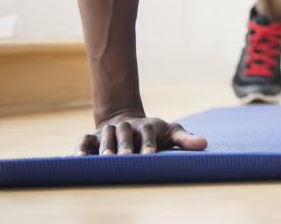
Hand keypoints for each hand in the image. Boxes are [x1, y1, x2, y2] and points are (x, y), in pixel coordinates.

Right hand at [75, 109, 207, 154]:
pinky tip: (76, 158)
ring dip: (104, 147)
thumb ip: (185, 139)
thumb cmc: (154, 132)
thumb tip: (204, 144)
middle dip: (125, 145)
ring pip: (105, 137)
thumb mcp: (171, 132)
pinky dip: (80, 148)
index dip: (149, 143)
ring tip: (105, 159)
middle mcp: (126, 127)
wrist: (127, 120)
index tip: (150, 155)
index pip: (148, 132)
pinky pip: (84, 141)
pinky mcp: (93, 137)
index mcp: (146, 126)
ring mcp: (109, 131)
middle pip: (125, 134)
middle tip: (125, 158)